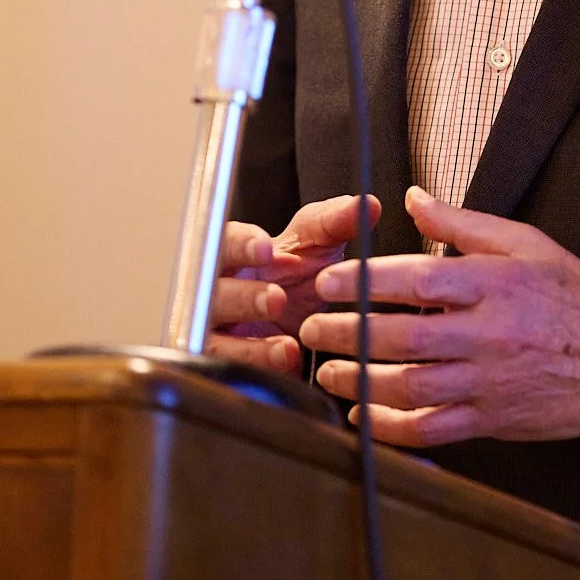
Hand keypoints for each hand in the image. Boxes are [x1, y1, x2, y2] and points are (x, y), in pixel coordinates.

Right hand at [208, 193, 380, 373]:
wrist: (298, 320)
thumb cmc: (296, 274)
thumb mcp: (318, 244)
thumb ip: (336, 222)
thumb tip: (366, 205)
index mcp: (234, 254)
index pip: (223, 242)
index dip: (241, 245)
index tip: (266, 249)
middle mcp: (217, 292)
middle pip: (212, 293)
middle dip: (243, 297)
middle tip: (277, 298)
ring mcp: (218, 332)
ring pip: (214, 341)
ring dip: (249, 345)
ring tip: (287, 346)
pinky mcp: (228, 366)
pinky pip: (229, 374)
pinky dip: (258, 372)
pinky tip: (284, 368)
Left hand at [300, 186, 579, 447]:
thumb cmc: (575, 296)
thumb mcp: (526, 242)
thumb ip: (463, 223)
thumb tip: (414, 198)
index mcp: (496, 283)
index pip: (419, 279)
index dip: (366, 281)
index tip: (330, 281)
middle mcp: (490, 333)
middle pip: (405, 335)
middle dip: (349, 332)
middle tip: (311, 326)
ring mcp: (490, 381)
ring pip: (412, 386)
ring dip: (360, 381)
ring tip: (327, 372)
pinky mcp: (493, 420)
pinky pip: (433, 430)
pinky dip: (392, 429)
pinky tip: (364, 420)